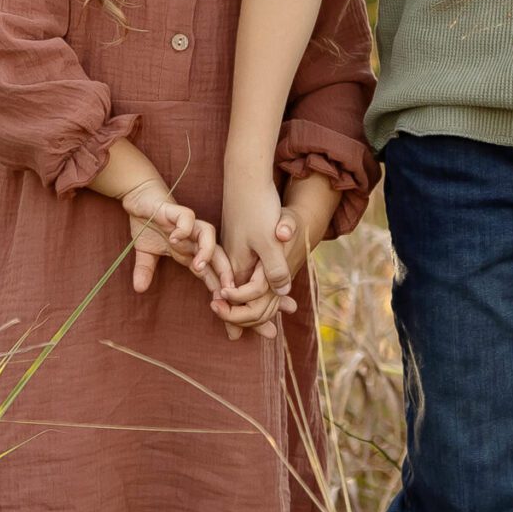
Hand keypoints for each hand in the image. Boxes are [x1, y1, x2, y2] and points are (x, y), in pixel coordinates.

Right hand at [122, 179, 219, 294]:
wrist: (141, 197)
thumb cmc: (149, 223)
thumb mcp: (145, 253)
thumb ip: (145, 271)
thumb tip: (138, 289)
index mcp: (189, 252)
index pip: (209, 272)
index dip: (216, 287)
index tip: (223, 305)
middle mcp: (193, 239)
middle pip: (218, 255)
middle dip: (225, 272)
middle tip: (227, 291)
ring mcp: (187, 225)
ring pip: (209, 235)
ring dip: (206, 251)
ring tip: (198, 266)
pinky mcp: (177, 210)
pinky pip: (188, 218)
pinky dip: (184, 228)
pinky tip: (175, 239)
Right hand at [212, 178, 298, 339]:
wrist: (245, 176)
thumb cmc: (256, 208)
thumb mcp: (268, 241)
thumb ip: (274, 269)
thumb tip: (282, 292)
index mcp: (236, 264)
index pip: (238, 302)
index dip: (247, 321)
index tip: (259, 335)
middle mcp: (231, 259)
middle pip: (239, 296)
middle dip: (250, 316)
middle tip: (268, 333)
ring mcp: (233, 247)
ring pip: (243, 282)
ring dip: (256, 300)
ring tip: (270, 313)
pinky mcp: (239, 237)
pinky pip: (245, 268)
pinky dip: (255, 280)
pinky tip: (264, 281)